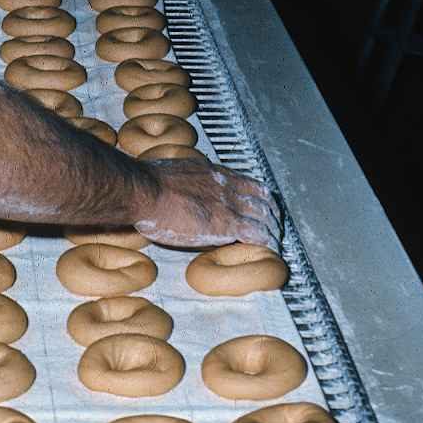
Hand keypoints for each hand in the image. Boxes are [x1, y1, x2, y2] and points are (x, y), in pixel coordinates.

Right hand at [132, 158, 280, 249]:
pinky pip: (258, 235)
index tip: (262, 206)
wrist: (146, 191)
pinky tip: (271, 250)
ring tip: (276, 241)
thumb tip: (185, 186)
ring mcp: (230, 205)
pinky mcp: (227, 225)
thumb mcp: (176, 172)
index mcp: (215, 173)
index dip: (260, 197)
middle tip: (273, 226)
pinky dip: (269, 243)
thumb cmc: (149, 183)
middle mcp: (228, 186)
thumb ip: (189, 179)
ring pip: (265, 217)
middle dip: (271, 214)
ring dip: (273, 230)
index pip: (249, 183)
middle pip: (263, 199)